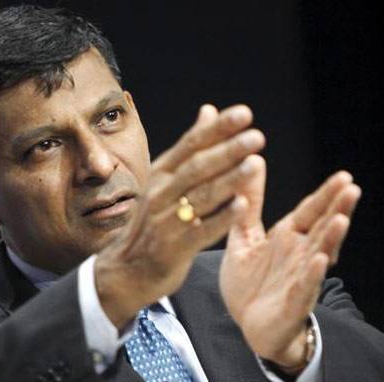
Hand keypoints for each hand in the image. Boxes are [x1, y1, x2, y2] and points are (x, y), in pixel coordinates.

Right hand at [95, 104, 265, 328]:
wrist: (126, 268)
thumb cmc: (153, 221)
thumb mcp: (165, 180)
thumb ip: (190, 149)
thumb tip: (209, 111)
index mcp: (160, 174)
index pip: (191, 144)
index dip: (218, 128)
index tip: (244, 114)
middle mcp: (160, 194)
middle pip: (198, 168)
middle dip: (228, 150)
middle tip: (256, 136)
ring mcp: (166, 221)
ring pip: (202, 196)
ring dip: (230, 180)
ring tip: (255, 164)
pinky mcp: (174, 248)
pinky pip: (202, 230)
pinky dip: (223, 218)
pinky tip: (242, 205)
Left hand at [219, 158, 360, 369]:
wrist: (248, 327)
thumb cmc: (249, 283)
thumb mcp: (243, 237)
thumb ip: (249, 203)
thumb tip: (253, 161)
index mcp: (288, 237)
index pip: (310, 212)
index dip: (326, 195)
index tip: (344, 176)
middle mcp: (299, 254)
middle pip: (321, 228)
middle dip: (336, 209)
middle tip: (351, 187)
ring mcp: (299, 278)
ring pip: (319, 254)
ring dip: (330, 238)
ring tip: (341, 219)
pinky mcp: (292, 302)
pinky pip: (304, 286)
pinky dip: (312, 274)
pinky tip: (320, 260)